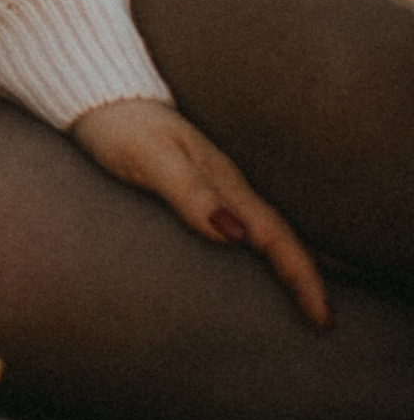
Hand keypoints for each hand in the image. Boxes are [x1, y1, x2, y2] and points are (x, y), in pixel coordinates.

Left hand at [71, 97, 330, 325]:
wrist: (95, 97)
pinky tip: (251, 265)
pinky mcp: (190, 190)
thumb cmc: (120, 128)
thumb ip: (189, 192)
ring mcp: (210, 187)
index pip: (275, 236)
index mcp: (224, 182)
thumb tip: (236, 234)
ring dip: (285, 265)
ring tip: (301, 303)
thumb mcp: (152, 159)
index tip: (321, 316)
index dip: (302, 276)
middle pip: (277, 237)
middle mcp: (224, 187)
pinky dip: (255, 251)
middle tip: (325, 322)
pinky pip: (235, 227)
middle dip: (304, 277)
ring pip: (260, 232)